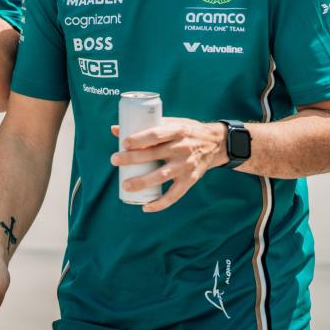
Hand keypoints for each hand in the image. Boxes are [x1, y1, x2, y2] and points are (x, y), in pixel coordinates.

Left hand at [111, 118, 228, 211]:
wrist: (215, 143)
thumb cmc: (186, 131)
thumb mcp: (171, 123)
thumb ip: (145, 126)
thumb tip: (114, 129)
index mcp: (178, 130)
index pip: (157, 134)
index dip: (140, 139)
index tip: (124, 143)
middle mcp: (183, 148)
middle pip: (155, 155)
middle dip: (133, 159)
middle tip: (115, 160)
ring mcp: (186, 165)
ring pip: (162, 176)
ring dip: (143, 182)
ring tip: (126, 185)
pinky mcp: (190, 180)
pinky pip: (174, 195)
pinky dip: (160, 203)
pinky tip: (146, 206)